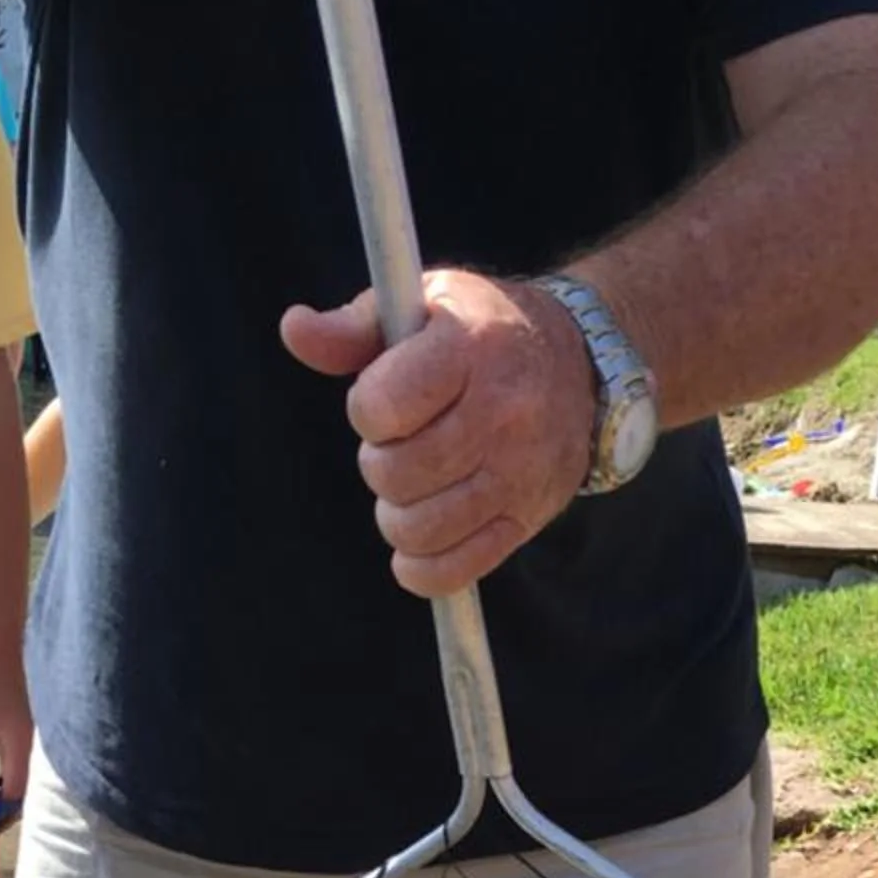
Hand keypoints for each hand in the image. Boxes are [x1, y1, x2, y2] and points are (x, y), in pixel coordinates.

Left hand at [0, 649, 32, 812]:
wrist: (8, 653)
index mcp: (20, 749)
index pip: (13, 794)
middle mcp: (35, 751)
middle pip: (25, 794)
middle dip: (6, 813)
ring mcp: (38, 744)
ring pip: (29, 783)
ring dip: (11, 799)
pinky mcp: (36, 737)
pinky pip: (29, 770)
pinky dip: (16, 783)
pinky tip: (2, 784)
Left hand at [279, 267, 597, 597]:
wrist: (581, 367)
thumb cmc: (480, 333)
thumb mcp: (422, 307)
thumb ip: (353, 328)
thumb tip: (295, 329)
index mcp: (469, 348)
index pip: (381, 407)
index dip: (367, 410)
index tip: (385, 402)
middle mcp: (501, 412)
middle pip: (395, 474)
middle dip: (380, 464)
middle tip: (400, 446)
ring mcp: (517, 473)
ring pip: (419, 529)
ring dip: (396, 516)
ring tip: (411, 488)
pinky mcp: (525, 520)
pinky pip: (453, 570)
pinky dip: (420, 567)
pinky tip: (418, 543)